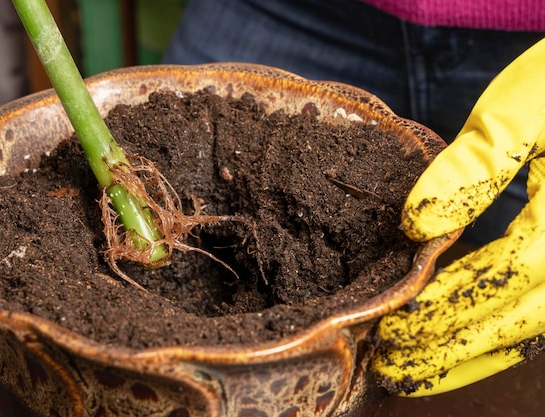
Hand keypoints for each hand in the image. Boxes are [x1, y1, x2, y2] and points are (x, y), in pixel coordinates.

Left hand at [372, 37, 544, 395]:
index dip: (453, 302)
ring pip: (533, 330)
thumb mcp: (525, 104)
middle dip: (454, 347)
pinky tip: (456, 342)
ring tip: (413, 369)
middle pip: (522, 320)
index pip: (512, 273)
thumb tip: (417, 224)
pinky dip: (495, 336)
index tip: (399, 318)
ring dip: (472, 355)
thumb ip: (476, 165)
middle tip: (393, 364)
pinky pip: (537, 312)